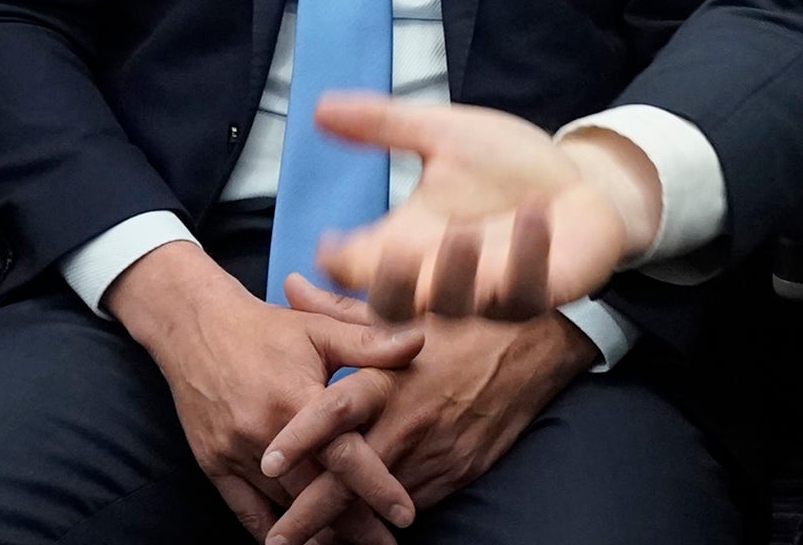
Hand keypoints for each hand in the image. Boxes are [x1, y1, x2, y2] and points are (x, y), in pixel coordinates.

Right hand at [106, 241, 423, 539]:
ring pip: (282, 509)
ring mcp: (234, 454)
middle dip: (353, 526)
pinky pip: (245, 512)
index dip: (376, 486)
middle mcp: (262, 434)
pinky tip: (299, 544)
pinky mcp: (214, 467)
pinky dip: (272, 532)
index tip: (405, 515)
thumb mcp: (321, 327)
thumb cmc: (269, 328)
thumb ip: (370, 341)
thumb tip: (419, 344)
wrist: (196, 329)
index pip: (342, 454)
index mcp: (295, 399)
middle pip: (314, 493)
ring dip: (316, 533)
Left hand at [261, 276, 597, 542]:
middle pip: (350, 477)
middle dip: (308, 514)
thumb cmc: (462, 323)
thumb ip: (340, 309)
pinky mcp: (459, 469)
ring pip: (381, 501)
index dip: (302, 437)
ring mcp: (436, 450)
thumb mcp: (403, 310)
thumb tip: (289, 284)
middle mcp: (409, 419)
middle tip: (275, 539)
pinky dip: (385, 518)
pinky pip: (416, 502)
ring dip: (344, 526)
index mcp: (390, 378)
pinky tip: (361, 531)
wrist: (535, 345)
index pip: (338, 410)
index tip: (267, 462)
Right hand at [312, 94, 657, 319]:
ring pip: (461, 305)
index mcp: (409, 243)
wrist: (578, 182)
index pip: (358, 269)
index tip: (331, 243)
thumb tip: (320, 105)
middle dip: (391, 288)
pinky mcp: (539, 291)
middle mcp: (443, 275)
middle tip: (389, 256)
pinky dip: (529, 255)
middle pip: (399, 306)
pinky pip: (528, 290)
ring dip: (458, 273)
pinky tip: (534, 214)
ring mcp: (491, 290)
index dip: (338, 265)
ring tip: (461, 232)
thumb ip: (386, 125)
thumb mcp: (445, 134)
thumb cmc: (507, 166)